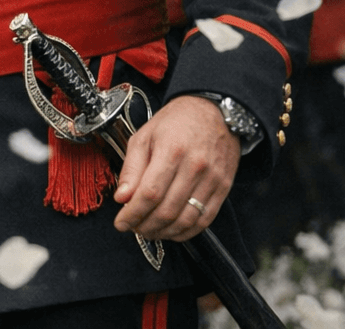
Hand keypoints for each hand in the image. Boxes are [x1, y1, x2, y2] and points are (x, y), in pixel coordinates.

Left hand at [113, 94, 239, 240]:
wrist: (214, 111)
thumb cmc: (176, 122)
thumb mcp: (144, 136)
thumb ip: (132, 168)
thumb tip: (122, 197)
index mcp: (171, 151)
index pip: (150, 193)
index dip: (133, 213)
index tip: (121, 222)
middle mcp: (195, 167)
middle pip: (167, 210)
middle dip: (145, 226)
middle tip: (132, 228)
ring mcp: (212, 179)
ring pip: (186, 219)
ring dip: (164, 232)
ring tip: (149, 231)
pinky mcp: (223, 188)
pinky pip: (205, 219)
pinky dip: (187, 231)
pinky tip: (171, 231)